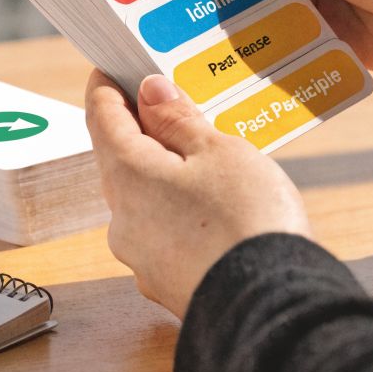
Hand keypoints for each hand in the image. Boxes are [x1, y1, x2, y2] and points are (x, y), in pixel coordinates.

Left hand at [85, 69, 310, 319]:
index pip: (102, 120)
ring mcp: (143, 258)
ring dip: (167, 176)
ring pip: (147, 201)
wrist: (271, 304)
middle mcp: (123, 220)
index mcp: (128, 177)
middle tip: (173, 104)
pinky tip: (217, 210)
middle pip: (123, 162)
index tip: (110, 66)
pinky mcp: (168, 284)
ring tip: (210, 160)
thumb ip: (179, 120)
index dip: (105, 88)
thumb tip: (149, 93)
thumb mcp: (219, 152)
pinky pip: (167, 235)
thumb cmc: (247, 220)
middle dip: (145, 132)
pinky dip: (183, 214)